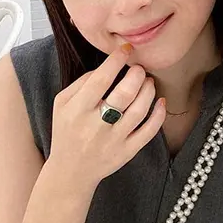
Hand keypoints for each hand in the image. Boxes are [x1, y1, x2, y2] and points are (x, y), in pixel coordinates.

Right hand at [48, 44, 165, 190]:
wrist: (70, 172)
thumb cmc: (67, 131)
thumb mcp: (61, 104)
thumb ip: (81, 82)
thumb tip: (107, 67)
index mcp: (77, 110)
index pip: (100, 80)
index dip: (115, 61)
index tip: (125, 49)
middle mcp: (96, 126)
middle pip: (124, 94)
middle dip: (136, 75)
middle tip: (139, 68)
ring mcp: (114, 140)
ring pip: (139, 110)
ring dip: (148, 90)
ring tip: (148, 81)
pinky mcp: (127, 152)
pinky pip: (149, 132)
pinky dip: (159, 115)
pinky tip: (161, 101)